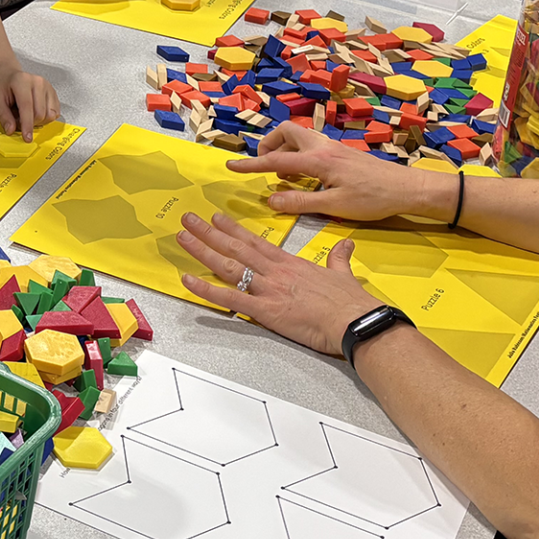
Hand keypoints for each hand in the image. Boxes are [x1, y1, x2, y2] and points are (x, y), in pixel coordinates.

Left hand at [0, 61, 60, 141]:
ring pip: (50, 114)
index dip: (27, 125)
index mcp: (22, 81)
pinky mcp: (52, 91)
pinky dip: (46, 117)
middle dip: (30, 124)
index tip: (27, 138)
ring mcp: (47, 86)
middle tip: (17, 120)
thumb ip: (3, 116)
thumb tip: (11, 131)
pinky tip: (34, 113)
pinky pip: (55, 112)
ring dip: (38, 121)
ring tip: (25, 115)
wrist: (6, 72)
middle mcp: (38, 82)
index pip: (28, 107)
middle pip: (40, 114)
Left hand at [175, 212, 381, 355]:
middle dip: (209, 232)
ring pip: (229, 265)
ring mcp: (268, 289)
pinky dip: (207, 289)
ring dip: (203, 250)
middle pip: (236, 247)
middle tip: (189, 219)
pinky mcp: (266, 311)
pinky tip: (188, 280)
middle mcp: (275, 272)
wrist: (355, 320)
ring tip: (183, 237)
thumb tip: (345, 246)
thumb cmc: (350, 302)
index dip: (233, 229)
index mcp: (290, 264)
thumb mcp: (342, 274)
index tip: (217, 217)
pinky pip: (230, 298)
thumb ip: (338, 258)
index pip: (255, 241)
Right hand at [230, 122, 453, 219]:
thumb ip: (300, 202)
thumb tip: (270, 199)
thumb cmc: (373, 199)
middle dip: (268, 144)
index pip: (276, 159)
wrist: (407, 189)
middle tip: (263, 165)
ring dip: (284, 149)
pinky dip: (299, 155)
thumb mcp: (334, 206)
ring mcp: (334, 147)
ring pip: (299, 137)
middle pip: (286, 132)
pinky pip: (311, 146)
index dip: (250, 164)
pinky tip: (305, 178)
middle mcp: (323, 147)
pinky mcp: (342, 153)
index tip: (229, 166)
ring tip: (283, 175)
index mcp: (318, 160)